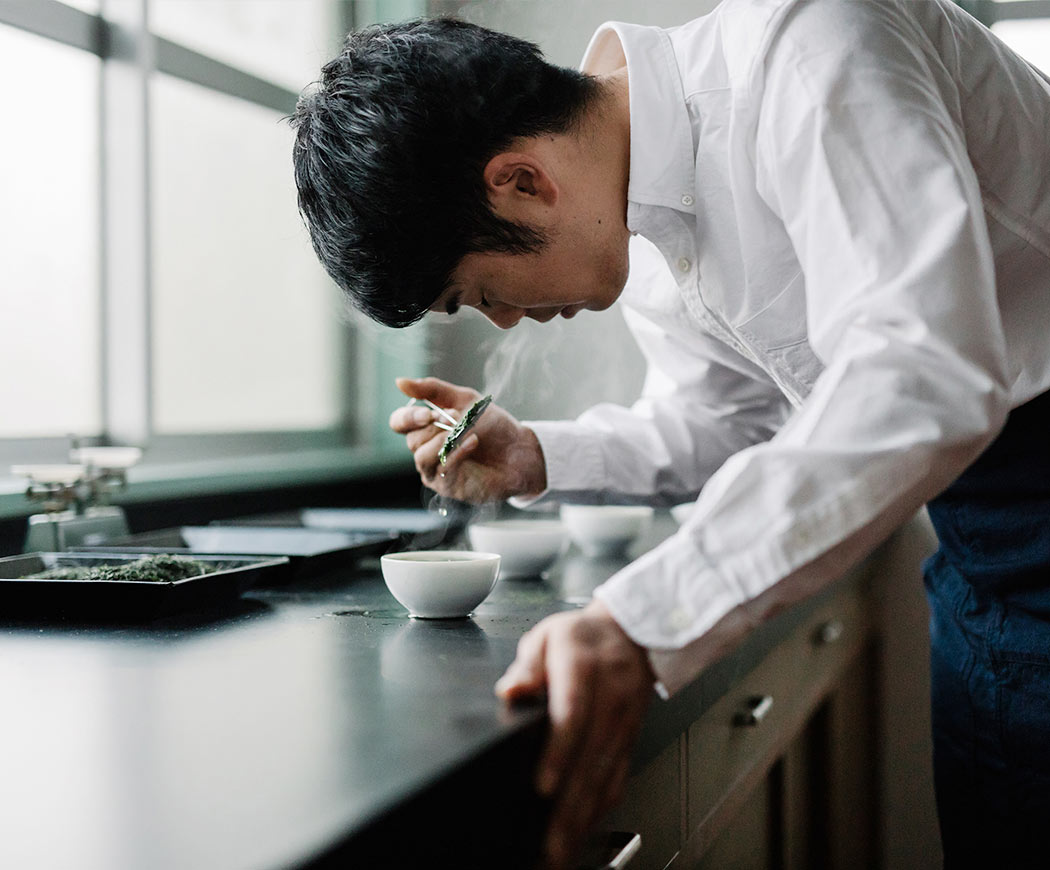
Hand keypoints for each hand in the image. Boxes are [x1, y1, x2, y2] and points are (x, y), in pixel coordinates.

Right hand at [389, 376, 546, 502]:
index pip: (399, 422)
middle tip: (457, 418)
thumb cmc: (492, 427)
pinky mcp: (447, 486)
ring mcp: (434, 470)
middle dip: (434, 427)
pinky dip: (457, 453)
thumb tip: (399, 381)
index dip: (408, 418)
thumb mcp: (464, 400)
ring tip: (468, 432)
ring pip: (421, 456)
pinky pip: (441, 469)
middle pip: (412, 439)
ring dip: (444, 440)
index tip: (428, 413)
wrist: (520, 451)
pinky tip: (473, 442)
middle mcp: (425, 450)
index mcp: (425, 428)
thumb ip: (432, 390)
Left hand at [495, 601, 654, 869]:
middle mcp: (610, 697)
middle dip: (570, 805)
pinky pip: (618, 777)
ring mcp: (625, 720)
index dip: (560, 752)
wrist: (631, 632)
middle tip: (550, 843)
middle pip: (591, 756)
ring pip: (606, 774)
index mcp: (583, 667)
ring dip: (584, 817)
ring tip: (561, 850)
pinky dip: (601, 808)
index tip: (544, 786)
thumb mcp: (546, 636)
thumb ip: (527, 666)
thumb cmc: (581, 637)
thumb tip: (511, 690)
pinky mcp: (631, 737)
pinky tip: (583, 829)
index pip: (573, 713)